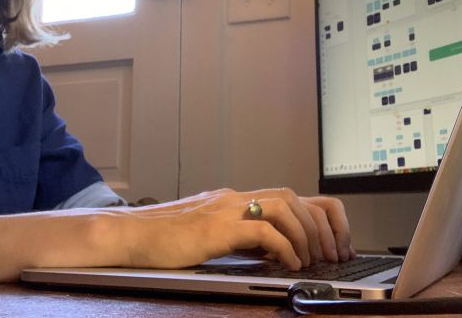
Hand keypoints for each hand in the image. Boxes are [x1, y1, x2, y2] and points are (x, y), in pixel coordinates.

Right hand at [114, 188, 353, 269]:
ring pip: (284, 207)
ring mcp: (225, 209)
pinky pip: (262, 230)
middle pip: (294, 197)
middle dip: (321, 225)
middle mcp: (234, 198)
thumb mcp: (210, 235)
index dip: (318, 217)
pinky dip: (283, 247)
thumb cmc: (163, 240)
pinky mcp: (217, 227)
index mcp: (235, 200)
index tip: (331, 244)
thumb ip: (238, 238)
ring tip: (311, 260)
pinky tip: (288, 264)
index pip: (289, 196)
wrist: (130, 235)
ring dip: (305, 235)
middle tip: (331, 255)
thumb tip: (271, 252)